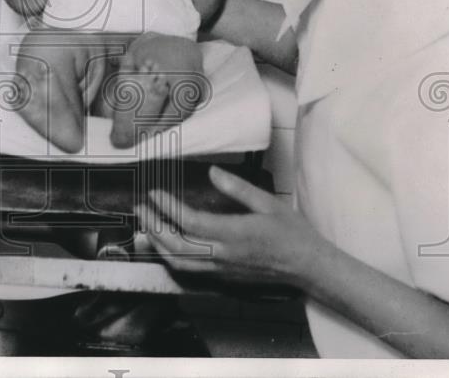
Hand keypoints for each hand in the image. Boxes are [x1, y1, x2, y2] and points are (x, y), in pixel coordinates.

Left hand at [135, 166, 323, 286]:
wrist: (308, 267)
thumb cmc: (292, 234)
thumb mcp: (268, 203)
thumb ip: (238, 188)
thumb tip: (213, 172)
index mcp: (235, 234)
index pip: (191, 222)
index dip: (168, 207)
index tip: (155, 193)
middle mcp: (224, 255)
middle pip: (178, 246)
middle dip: (154, 227)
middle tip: (141, 207)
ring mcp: (222, 270)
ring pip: (180, 263)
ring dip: (158, 245)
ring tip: (146, 225)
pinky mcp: (223, 278)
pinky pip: (190, 271)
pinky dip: (171, 257)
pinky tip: (165, 245)